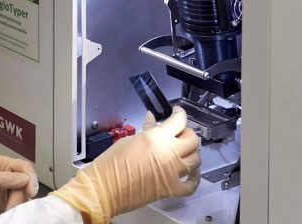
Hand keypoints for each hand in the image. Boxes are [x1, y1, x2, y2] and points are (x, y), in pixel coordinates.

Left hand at [0, 154, 38, 223]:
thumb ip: (5, 178)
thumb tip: (26, 178)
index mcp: (1, 165)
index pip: (24, 167)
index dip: (30, 178)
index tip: (30, 191)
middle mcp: (5, 177)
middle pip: (26, 183)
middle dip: (22, 194)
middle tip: (12, 205)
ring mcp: (4, 192)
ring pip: (23, 196)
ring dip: (19, 204)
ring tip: (7, 210)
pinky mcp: (2, 206)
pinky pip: (16, 207)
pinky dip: (16, 210)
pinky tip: (9, 213)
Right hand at [50, 106, 200, 223]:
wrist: (105, 188)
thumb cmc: (111, 164)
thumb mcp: (129, 140)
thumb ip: (146, 130)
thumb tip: (152, 121)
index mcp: (157, 138)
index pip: (179, 121)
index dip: (180, 114)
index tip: (177, 113)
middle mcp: (169, 153)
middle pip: (193, 140)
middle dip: (188, 133)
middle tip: (180, 132)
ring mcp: (173, 172)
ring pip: (196, 159)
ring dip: (192, 153)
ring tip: (183, 151)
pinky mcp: (172, 188)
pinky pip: (191, 184)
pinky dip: (194, 178)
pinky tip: (191, 173)